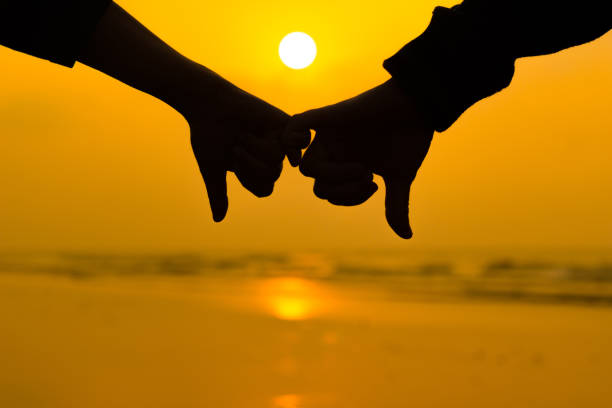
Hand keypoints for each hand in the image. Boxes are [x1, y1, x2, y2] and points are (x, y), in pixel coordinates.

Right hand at [178, 69, 292, 221]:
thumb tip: (218, 220)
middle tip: (236, 143)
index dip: (248, 179)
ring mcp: (279, 141)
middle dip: (249, 160)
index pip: (264, 189)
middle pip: (271, 175)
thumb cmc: (207, 136)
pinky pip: (302, 140)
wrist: (209, 104)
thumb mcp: (212, 169)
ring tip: (246, 132)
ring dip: (256, 145)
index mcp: (255, 170)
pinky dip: (294, 140)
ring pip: (277, 159)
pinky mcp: (285, 124)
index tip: (232, 163)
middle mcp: (270, 157)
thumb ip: (218, 194)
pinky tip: (282, 135)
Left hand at [284, 79, 433, 237]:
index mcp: (345, 165)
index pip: (328, 194)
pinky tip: (307, 144)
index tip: (374, 185)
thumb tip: (406, 236)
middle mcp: (333, 151)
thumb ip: (396, 207)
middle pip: (316, 184)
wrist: (420, 104)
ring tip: (363, 168)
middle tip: (368, 177)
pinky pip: (295, 125)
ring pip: (307, 167)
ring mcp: (328, 135)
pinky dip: (291, 138)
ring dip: (335, 175)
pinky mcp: (328, 116)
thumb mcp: (400, 178)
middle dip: (342, 189)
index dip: (347, 199)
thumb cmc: (410, 138)